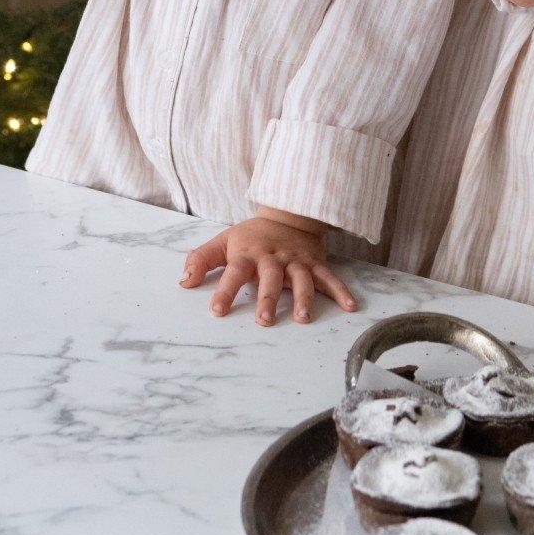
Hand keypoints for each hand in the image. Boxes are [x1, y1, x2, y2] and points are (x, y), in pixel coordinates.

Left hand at [179, 210, 358, 325]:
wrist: (288, 214)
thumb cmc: (252, 235)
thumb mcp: (224, 241)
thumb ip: (202, 259)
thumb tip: (184, 281)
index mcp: (249, 253)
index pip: (234, 271)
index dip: (225, 290)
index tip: (217, 310)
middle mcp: (274, 257)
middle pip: (270, 277)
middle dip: (267, 298)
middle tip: (263, 320)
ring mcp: (297, 261)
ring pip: (301, 279)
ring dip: (303, 298)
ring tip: (303, 318)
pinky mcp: (315, 263)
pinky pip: (329, 278)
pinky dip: (341, 291)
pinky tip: (350, 307)